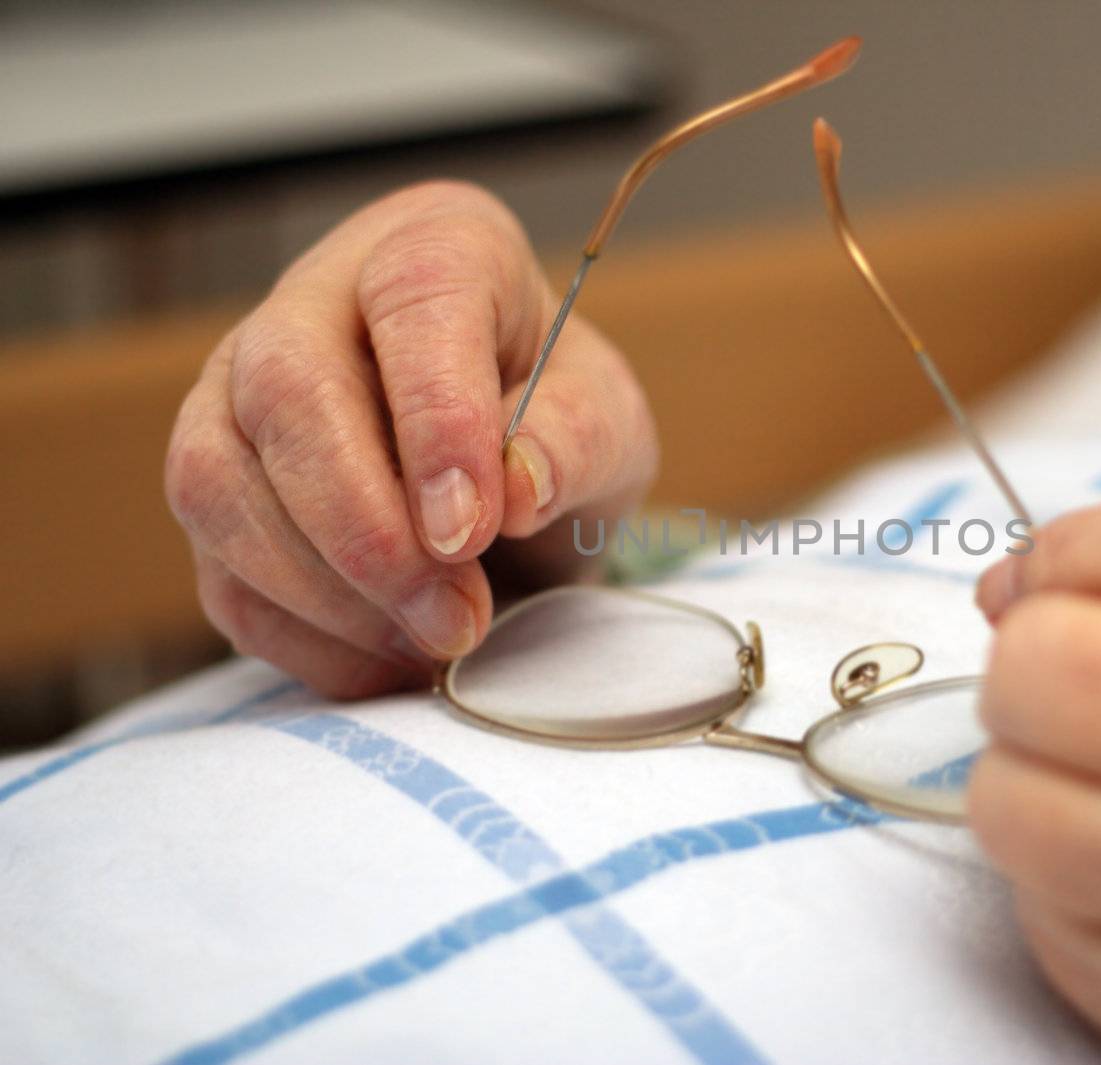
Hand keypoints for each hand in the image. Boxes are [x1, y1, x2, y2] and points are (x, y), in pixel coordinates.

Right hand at [166, 181, 656, 697]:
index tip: (472, 528)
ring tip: (439, 639)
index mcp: (436, 248)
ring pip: (217, 483)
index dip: (437, 417)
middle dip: (367, 527)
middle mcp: (312, 304)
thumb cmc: (556, 421)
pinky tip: (393, 657)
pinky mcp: (217, 493)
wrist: (505, 475)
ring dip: (328, 591)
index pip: (414, 298)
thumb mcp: (608, 421)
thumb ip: (578, 438)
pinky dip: (306, 639)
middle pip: (287, 391)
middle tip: (457, 614)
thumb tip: (513, 490)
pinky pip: (221, 575)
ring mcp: (237, 395)